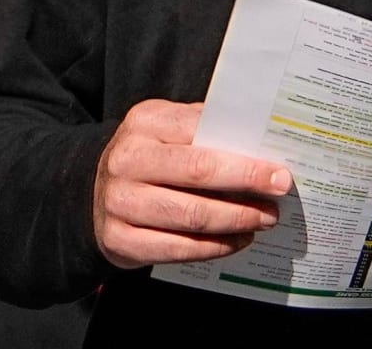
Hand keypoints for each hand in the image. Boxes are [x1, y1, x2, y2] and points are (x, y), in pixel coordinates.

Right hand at [93, 99, 291, 269]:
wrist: (92, 191)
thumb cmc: (148, 155)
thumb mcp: (166, 126)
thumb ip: (203, 127)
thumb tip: (258, 139)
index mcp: (146, 122)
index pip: (203, 134)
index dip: (244, 153)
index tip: (277, 166)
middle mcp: (129, 160)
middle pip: (200, 172)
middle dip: (247, 182)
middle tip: (280, 190)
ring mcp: (121, 202)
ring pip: (191, 215)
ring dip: (236, 219)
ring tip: (265, 218)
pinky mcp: (119, 240)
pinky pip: (176, 248)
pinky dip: (214, 248)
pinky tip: (237, 240)